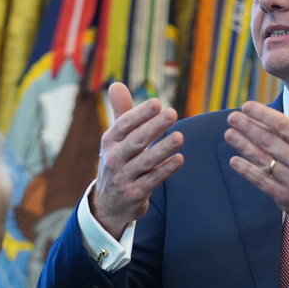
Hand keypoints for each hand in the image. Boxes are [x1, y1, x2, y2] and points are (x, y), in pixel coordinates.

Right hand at [92, 81, 183, 238]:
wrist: (109, 203)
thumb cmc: (118, 162)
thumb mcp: (115, 139)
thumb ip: (121, 112)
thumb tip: (116, 84)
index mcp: (109, 141)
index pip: (125, 124)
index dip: (140, 114)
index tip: (157, 103)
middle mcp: (114, 158)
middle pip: (136, 141)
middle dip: (154, 127)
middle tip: (172, 113)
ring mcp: (123, 177)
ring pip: (146, 161)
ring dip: (164, 148)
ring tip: (179, 136)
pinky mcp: (134, 194)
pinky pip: (153, 180)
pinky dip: (166, 170)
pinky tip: (179, 159)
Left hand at [224, 87, 288, 238]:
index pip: (286, 126)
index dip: (264, 115)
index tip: (247, 106)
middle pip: (271, 142)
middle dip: (249, 128)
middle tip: (232, 117)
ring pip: (264, 160)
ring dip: (243, 146)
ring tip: (229, 134)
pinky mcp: (285, 197)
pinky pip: (262, 181)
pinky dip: (247, 171)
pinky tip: (234, 160)